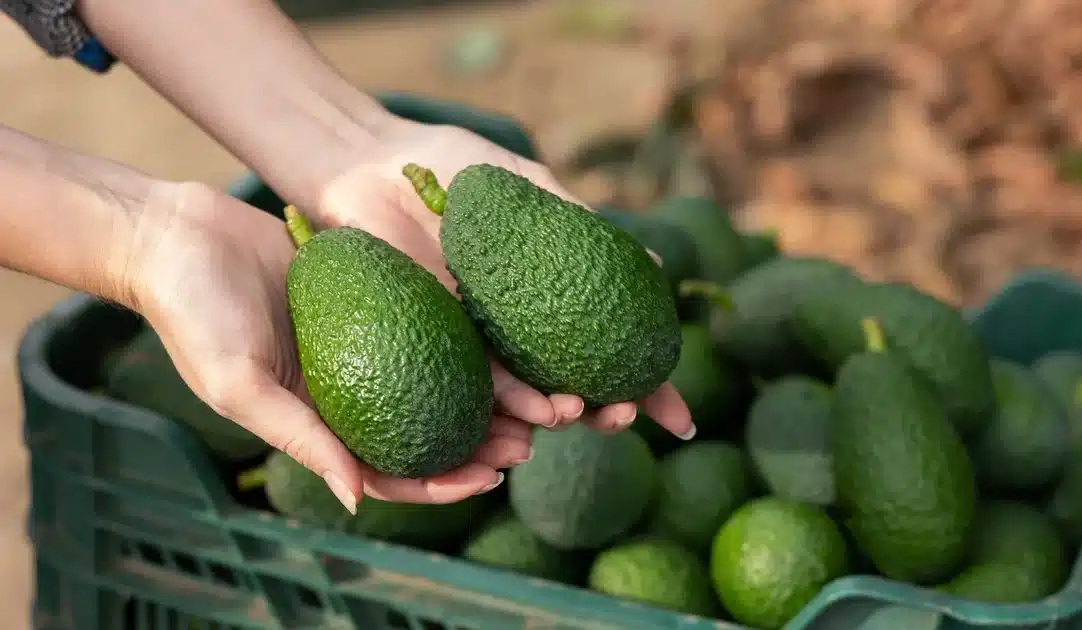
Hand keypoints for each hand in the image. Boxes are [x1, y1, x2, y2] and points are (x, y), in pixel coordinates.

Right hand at [125, 182, 526, 510]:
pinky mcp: (373, 292)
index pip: (389, 470)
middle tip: (530, 441)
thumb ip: (300, 438)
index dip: (438, 483)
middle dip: (479, 442)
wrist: (176, 233)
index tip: (488, 480)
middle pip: (427, 427)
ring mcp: (362, 340)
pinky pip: (428, 317)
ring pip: (438, 377)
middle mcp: (347, 386)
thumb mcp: (240, 385)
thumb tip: (355, 498)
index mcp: (318, 421)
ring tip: (535, 398)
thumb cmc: (194, 315)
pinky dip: (465, 334)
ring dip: (485, 394)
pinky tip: (506, 337)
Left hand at [311, 119, 694, 440]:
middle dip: (607, 412)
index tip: (678, 418)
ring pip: (526, 396)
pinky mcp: (432, 340)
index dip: (646, 389)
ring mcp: (475, 341)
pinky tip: (536, 415)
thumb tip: (657, 265)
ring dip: (561, 416)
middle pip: (575, 386)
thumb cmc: (448, 166)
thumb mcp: (525, 189)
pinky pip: (475, 380)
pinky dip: (509, 402)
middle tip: (629, 417)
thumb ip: (579, 226)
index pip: (609, 351)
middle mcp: (515, 329)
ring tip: (586, 416)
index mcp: (546, 297)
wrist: (366, 163)